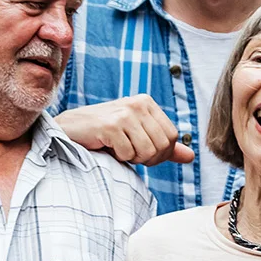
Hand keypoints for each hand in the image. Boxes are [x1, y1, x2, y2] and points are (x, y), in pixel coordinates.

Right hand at [56, 95, 195, 165]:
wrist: (70, 129)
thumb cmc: (104, 134)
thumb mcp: (137, 135)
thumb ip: (164, 145)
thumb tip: (190, 157)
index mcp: (147, 102)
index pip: (172, 137)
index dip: (160, 153)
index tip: (142, 154)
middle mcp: (137, 104)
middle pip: (162, 146)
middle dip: (147, 158)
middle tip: (129, 153)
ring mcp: (124, 114)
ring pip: (147, 152)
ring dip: (132, 158)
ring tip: (118, 149)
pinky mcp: (110, 126)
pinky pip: (128, 154)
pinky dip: (118, 158)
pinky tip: (106, 147)